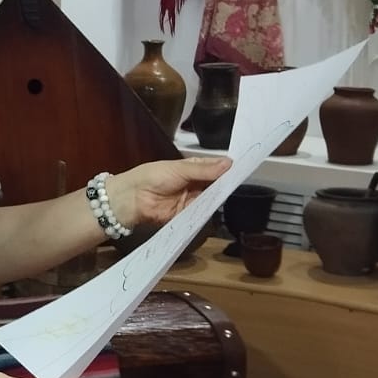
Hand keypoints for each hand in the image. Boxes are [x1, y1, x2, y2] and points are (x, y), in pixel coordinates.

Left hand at [108, 156, 230, 228]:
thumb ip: (204, 170)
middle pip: (216, 183)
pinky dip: (210, 208)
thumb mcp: (179, 169)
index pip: (214, 167)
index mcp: (192, 168)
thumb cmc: (153, 177)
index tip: (245, 166)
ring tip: (232, 190)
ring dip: (220, 195)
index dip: (227, 167)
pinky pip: (203, 211)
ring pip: (212, 197)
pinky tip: (219, 204)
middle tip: (242, 180)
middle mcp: (195, 183)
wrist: (132, 198)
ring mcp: (192, 199)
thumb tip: (230, 163)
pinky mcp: (188, 214)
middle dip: (226, 182)